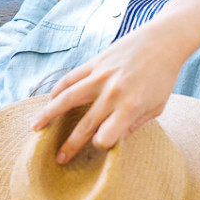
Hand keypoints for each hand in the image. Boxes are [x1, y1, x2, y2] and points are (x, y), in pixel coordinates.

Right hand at [32, 22, 183, 163]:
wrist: (164, 40)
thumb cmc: (164, 76)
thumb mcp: (156, 106)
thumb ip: (134, 125)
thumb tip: (113, 141)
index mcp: (130, 107)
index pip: (105, 137)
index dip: (101, 144)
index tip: (100, 144)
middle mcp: (113, 93)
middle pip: (85, 125)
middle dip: (70, 146)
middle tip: (58, 160)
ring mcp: (101, 76)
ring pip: (67, 98)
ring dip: (49, 115)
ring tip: (35, 128)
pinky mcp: (95, 62)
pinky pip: (70, 78)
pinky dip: (57, 90)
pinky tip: (50, 100)